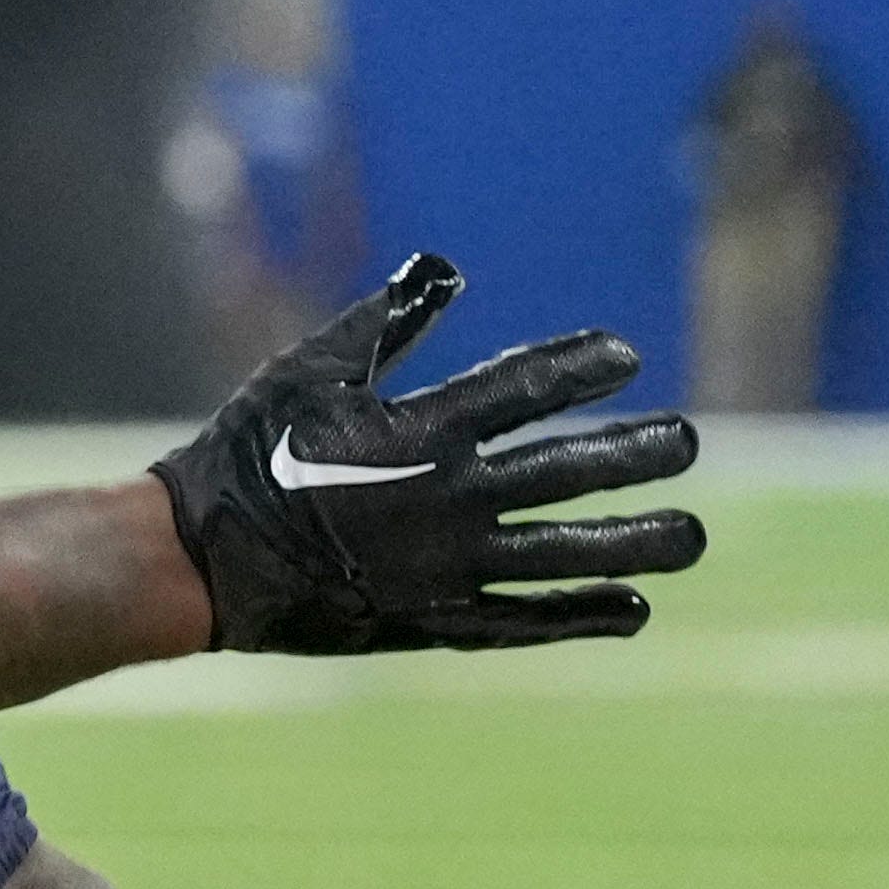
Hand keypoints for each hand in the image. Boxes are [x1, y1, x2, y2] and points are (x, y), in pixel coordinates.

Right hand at [151, 251, 701, 655]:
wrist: (196, 561)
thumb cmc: (244, 454)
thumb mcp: (307, 371)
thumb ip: (385, 322)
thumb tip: (446, 268)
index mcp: (417, 431)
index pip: (526, 389)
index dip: (583, 367)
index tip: (625, 356)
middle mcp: (446, 498)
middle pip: (567, 472)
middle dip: (637, 455)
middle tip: (688, 442)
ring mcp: (445, 566)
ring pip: (565, 553)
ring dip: (637, 544)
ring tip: (692, 537)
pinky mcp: (432, 619)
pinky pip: (524, 619)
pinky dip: (582, 613)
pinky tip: (634, 607)